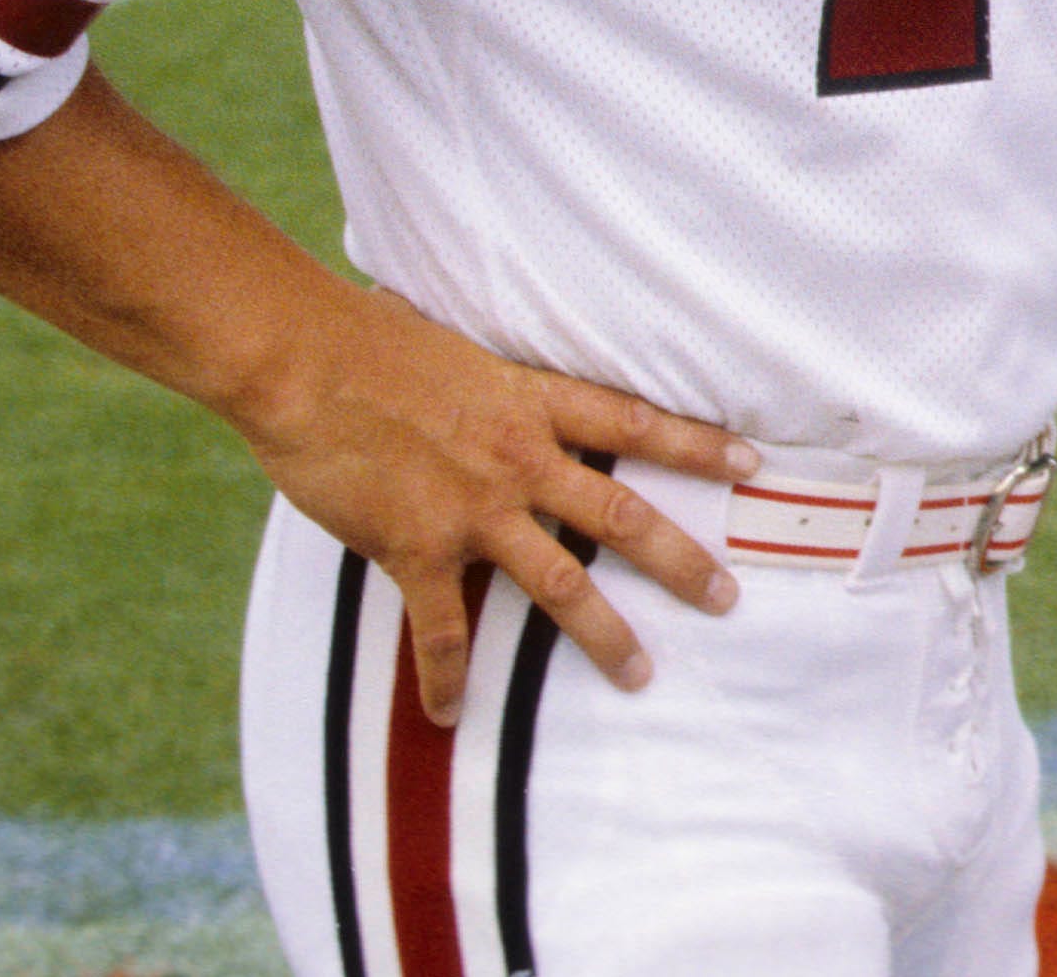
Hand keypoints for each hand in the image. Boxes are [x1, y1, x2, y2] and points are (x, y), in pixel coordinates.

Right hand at [228, 284, 755, 724]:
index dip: (696, 444)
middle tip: (726, 595)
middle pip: (622, 516)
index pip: (635, 423)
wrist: (306, 361)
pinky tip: (451, 715)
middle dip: (681, 560)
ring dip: (604, 634)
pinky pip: (442, 630)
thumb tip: (492, 384)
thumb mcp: (459, 351)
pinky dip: (447, 677)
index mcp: (532, 403)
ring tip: (639, 673)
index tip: (749, 463)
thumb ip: (491, 383)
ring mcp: (474, 509)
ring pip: (560, 583)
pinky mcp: (417, 549)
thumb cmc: (371, 342)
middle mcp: (520, 460)